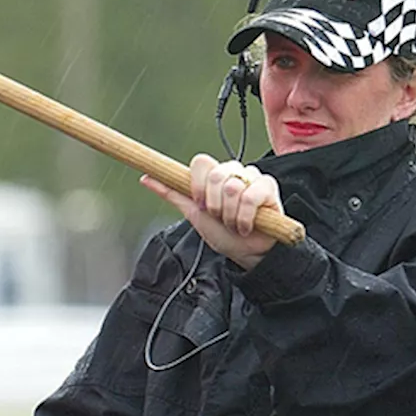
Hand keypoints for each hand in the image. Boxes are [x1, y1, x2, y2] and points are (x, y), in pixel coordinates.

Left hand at [139, 155, 284, 269]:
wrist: (246, 254)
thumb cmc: (222, 234)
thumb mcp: (192, 213)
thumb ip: (172, 193)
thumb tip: (146, 177)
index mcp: (214, 175)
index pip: (201, 162)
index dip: (197, 185)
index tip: (199, 204)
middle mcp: (233, 172)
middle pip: (215, 174)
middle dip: (213, 204)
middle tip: (219, 217)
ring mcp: (252, 178)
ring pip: (232, 187)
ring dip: (230, 214)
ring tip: (234, 224)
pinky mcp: (269, 188)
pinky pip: (251, 197)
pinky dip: (245, 217)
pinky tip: (247, 226)